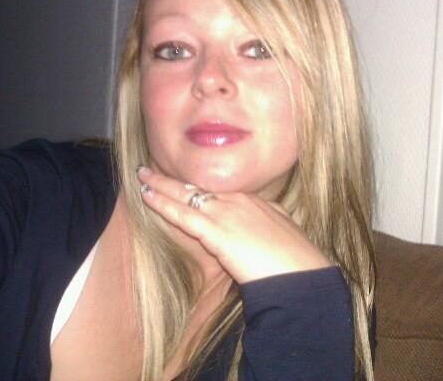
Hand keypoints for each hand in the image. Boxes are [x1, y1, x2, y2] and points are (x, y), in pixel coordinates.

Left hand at [136, 167, 331, 283]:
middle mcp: (236, 200)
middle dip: (172, 177)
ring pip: (185, 194)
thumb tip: (270, 215)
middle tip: (150, 168)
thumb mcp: (286, 229)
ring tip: (141, 177)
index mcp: (253, 201)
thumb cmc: (296, 257)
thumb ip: (273, 219)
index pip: (216, 188)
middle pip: (198, 185)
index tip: (182, 180)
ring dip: (160, 186)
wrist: (300, 274)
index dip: (195, 183)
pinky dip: (161, 204)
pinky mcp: (215, 230)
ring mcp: (225, 213)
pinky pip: (182, 214)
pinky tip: (147, 196)